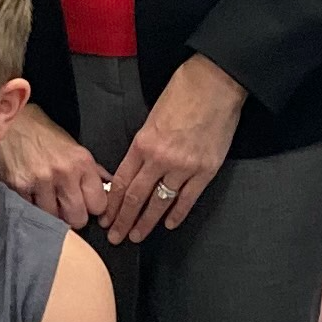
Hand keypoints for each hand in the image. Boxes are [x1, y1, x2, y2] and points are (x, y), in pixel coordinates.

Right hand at [0, 112, 113, 227]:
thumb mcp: (71, 145)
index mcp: (81, 162)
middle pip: (77, 218)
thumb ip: (90, 169)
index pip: (98, 204)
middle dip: (72, 216)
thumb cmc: (40, 131)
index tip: (86, 204)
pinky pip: (31, 211)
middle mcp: (64, 172)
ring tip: (45, 199)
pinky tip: (30, 194)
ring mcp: (40, 181)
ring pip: (53, 219)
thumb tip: (107, 185)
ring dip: (50, 213)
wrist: (6, 119)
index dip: (92, 207)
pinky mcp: (18, 186)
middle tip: (65, 207)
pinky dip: (31, 207)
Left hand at [99, 59, 243, 243]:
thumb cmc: (183, 93)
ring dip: (147, 223)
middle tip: (116, 237)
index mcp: (143, 143)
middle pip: (136, 197)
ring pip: (160, 203)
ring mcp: (184, 167)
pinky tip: (169, 224)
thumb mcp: (152, 117)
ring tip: (137, 236)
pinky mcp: (206, 170)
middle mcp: (160, 159)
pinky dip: (178, 214)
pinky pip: (188, 199)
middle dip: (123, 220)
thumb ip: (144, 144)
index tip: (106, 217)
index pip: (123, 182)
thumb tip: (136, 167)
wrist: (214, 84)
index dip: (113, 204)